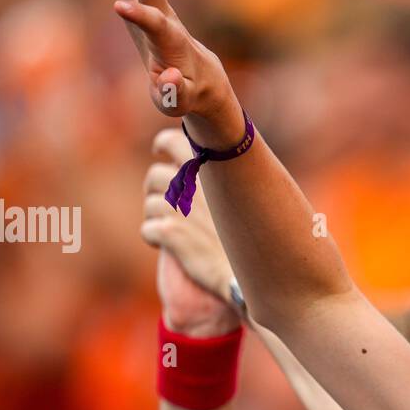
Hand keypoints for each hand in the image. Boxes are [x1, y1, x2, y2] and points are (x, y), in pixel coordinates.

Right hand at [69, 0, 245, 144]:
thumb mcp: (181, 100)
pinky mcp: (137, 6)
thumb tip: (169, 78)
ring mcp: (150, 8)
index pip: (158, 23)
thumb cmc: (188, 92)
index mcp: (173, 43)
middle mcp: (165, 18)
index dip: (141, 14)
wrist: (200, 76)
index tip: (118, 7)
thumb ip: (175, 92)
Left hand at [143, 129, 241, 336]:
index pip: (173, 140)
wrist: (258, 269)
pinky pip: (148, 230)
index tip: (160, 150)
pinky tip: (168, 246)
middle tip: (167, 202)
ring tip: (172, 229)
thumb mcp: (251, 194)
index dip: (163, 144)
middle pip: (155, 175)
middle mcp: (193, 182)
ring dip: (155, 216)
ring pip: (149, 204)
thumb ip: (229, 175)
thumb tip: (223, 162)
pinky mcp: (171, 233)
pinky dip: (154, 238)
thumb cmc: (260, 234)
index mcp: (211, 167)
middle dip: (156, 189)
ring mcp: (181, 207)